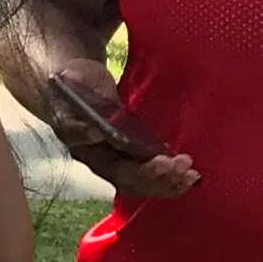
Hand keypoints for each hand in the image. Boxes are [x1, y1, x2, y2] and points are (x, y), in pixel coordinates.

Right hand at [35, 57, 196, 199]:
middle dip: (162, 178)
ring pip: (145, 183)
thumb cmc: (72, 83)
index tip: (165, 161)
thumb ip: (77, 116)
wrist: (75, 78)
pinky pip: (151, 173)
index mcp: (88, 152)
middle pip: (135, 182)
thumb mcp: (70, 93)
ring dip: (170, 182)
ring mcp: (118, 159)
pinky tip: (190, 175)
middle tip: (185, 166)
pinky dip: (171, 177)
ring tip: (192, 174)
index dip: (143, 172)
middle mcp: (103, 162)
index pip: (118, 172)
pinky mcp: (131, 152)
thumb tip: (95, 134)